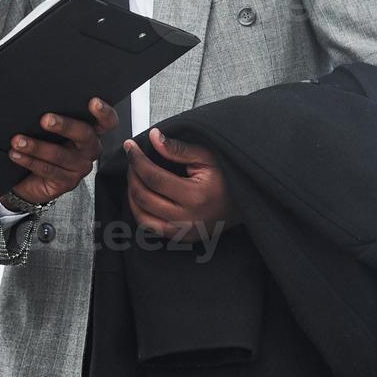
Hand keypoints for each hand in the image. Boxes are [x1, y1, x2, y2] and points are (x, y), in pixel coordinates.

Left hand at [7, 97, 119, 204]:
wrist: (30, 179)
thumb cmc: (43, 146)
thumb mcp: (50, 131)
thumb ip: (54, 118)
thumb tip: (38, 103)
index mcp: (91, 133)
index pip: (107, 122)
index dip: (104, 112)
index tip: (93, 101)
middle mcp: (90, 150)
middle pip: (85, 135)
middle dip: (65, 125)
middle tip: (45, 119)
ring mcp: (80, 168)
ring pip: (60, 155)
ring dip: (36, 146)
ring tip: (17, 140)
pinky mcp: (67, 182)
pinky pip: (48, 170)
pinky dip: (29, 160)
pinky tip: (16, 154)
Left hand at [124, 127, 238, 237]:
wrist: (246, 202)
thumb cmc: (229, 178)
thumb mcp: (207, 157)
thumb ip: (178, 149)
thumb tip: (153, 138)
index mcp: (196, 197)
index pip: (153, 178)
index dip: (137, 160)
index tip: (130, 147)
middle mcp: (188, 219)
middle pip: (144, 197)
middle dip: (132, 175)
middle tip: (132, 160)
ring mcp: (184, 232)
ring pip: (142, 217)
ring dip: (132, 195)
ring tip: (135, 176)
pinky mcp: (182, 238)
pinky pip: (151, 228)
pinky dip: (141, 212)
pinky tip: (142, 196)